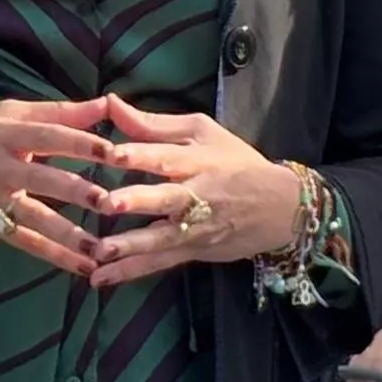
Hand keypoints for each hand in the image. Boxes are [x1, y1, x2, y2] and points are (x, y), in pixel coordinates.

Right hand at [0, 99, 120, 275]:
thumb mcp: (4, 114)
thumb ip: (57, 112)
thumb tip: (105, 103)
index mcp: (5, 133)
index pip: (48, 136)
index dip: (80, 142)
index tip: (113, 150)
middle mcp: (0, 167)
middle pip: (45, 179)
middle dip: (78, 191)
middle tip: (111, 201)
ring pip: (36, 217)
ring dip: (69, 234)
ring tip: (100, 248)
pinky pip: (26, 242)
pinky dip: (54, 257)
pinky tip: (82, 268)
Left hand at [84, 100, 304, 285]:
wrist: (281, 208)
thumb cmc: (236, 162)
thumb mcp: (201, 132)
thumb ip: (153, 123)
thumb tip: (111, 103)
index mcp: (197, 160)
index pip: (167, 156)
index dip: (141, 154)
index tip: (112, 154)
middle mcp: (196, 195)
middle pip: (166, 198)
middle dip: (137, 202)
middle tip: (107, 204)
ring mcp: (194, 228)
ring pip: (161, 238)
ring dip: (131, 246)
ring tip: (100, 252)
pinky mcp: (193, 252)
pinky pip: (159, 263)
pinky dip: (130, 271)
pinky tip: (101, 278)